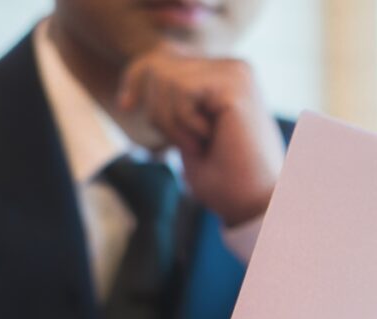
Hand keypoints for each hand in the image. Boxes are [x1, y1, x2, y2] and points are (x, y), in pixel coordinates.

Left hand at [116, 48, 284, 226]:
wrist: (251, 204)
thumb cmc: (223, 179)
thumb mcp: (185, 132)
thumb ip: (172, 100)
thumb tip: (148, 71)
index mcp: (224, 77)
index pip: (164, 58)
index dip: (136, 77)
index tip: (125, 106)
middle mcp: (233, 68)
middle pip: (158, 65)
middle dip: (158, 111)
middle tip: (188, 145)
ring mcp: (237, 73)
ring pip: (166, 77)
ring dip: (173, 122)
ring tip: (201, 145)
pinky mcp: (236, 84)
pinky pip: (181, 90)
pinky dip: (184, 123)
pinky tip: (209, 139)